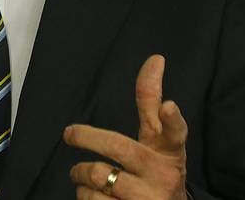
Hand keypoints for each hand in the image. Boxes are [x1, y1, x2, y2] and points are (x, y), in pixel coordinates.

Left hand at [64, 55, 187, 198]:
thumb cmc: (157, 168)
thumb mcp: (158, 140)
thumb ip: (150, 103)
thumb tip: (155, 59)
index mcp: (170, 152)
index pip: (175, 133)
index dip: (173, 120)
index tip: (170, 106)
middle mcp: (163, 176)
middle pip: (119, 148)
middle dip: (87, 137)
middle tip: (69, 134)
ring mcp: (147, 199)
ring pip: (98, 176)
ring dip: (81, 174)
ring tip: (82, 174)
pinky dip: (84, 194)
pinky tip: (93, 194)